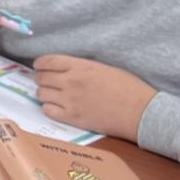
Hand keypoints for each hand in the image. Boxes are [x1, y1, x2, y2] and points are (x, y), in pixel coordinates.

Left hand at [32, 55, 156, 141]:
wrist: (139, 112)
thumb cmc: (129, 88)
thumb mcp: (105, 68)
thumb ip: (82, 68)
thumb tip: (68, 69)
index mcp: (80, 66)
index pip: (48, 61)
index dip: (40, 63)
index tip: (40, 66)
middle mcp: (71, 82)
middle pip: (41, 78)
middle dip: (41, 78)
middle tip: (46, 82)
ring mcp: (70, 100)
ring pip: (41, 94)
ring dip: (44, 93)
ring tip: (52, 95)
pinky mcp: (72, 118)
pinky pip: (48, 110)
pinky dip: (49, 108)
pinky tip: (56, 107)